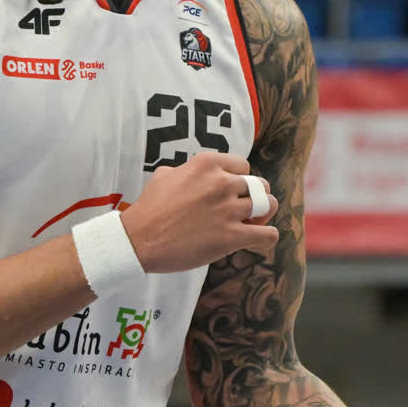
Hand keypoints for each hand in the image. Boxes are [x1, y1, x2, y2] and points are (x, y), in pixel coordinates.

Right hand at [120, 151, 279, 272]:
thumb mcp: (164, 175)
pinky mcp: (232, 236)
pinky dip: (267, 238)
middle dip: (255, 197)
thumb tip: (189, 173)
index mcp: (207, 164)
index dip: (240, 180)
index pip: (243, 166)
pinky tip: (258, 242)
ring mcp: (229, 209)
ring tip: (254, 224)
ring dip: (264, 215)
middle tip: (244, 211)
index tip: (233, 193)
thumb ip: (185, 170)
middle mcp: (222, 183)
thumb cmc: (149, 209)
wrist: (138, 239)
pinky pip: (267, 234)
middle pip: (259, 185)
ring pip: (269, 206)